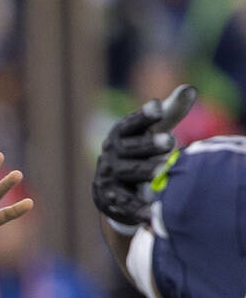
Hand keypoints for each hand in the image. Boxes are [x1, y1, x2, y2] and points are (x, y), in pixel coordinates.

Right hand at [92, 84, 195, 225]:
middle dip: (148, 144)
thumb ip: (170, 113)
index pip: (131, 123)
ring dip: (144, 170)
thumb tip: (190, 89)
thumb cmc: (139, 154)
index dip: (144, 115)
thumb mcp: (152, 133)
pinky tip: (152, 208)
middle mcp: (111, 153)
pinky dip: (137, 206)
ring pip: (127, 172)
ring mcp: (109, 175)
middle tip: (170, 141)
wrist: (112, 189)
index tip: (157, 107)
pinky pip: (124, 202)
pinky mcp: (110, 198)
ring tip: (163, 170)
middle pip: (129, 147)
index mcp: (121, 134)